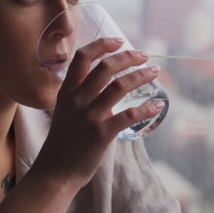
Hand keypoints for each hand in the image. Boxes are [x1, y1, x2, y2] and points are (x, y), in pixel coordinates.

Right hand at [34, 37, 162, 186]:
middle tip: (145, 55)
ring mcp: (90, 116)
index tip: (119, 41)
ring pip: (119, 86)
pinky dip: (147, 108)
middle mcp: (77, 100)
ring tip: (155, 72)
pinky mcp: (102, 134)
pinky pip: (129, 115)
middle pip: (105, 67)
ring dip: (141, 76)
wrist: (56, 171)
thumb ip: (79, 95)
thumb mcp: (63, 111)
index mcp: (67, 91)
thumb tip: (102, 82)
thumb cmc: (63, 142)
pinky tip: (157, 105)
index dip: (102, 44)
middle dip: (129, 57)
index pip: (83, 57)